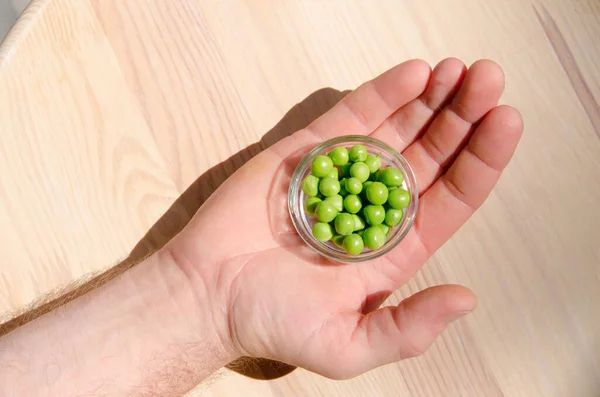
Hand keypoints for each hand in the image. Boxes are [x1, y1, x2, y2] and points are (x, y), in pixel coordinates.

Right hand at [169, 59, 522, 378]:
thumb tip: (466, 299)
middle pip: (432, 155)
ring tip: (460, 70)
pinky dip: (384, 94)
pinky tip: (415, 74)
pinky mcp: (308, 153)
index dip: (481, 160)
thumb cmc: (274, 324)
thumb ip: (407, 330)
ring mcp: (343, 175)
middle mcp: (376, 206)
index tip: (505, 121)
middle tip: (488, 79)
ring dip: (432, 98)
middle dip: (463, 117)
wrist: (209, 294)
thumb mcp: (347, 348)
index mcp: (395, 248)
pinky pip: (353, 118)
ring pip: (398, 130)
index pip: (451, 198)